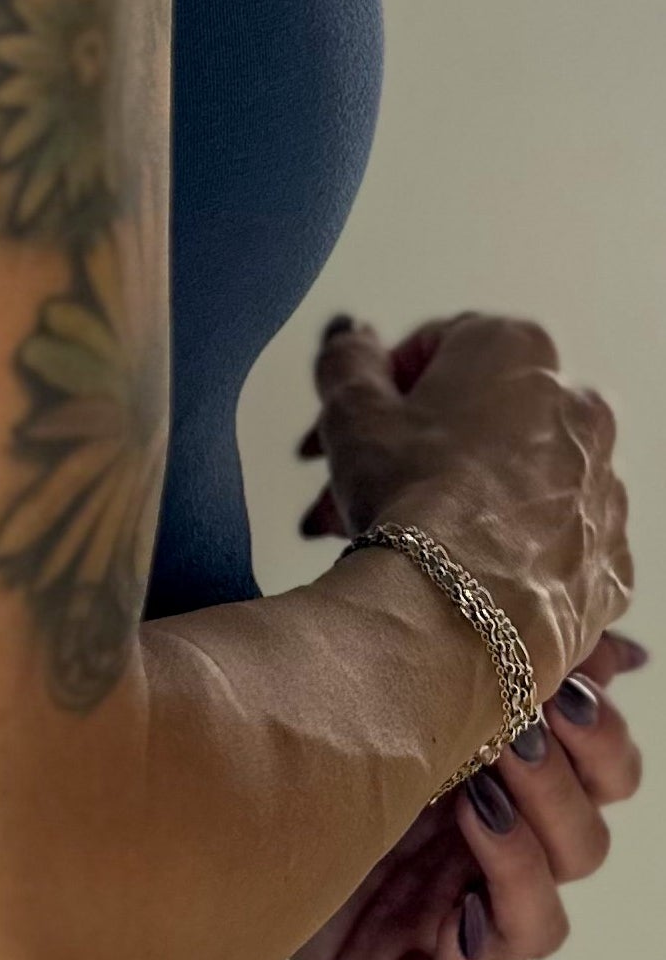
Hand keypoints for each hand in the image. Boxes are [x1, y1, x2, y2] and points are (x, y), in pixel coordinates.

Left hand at [292, 628, 646, 959]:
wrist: (198, 772)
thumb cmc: (303, 714)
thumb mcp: (397, 674)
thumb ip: (492, 657)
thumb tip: (613, 650)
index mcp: (505, 775)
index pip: (606, 779)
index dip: (602, 746)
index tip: (561, 694)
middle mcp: (486, 848)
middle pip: (584, 847)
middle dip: (557, 793)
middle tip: (511, 742)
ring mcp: (444, 913)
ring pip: (540, 926)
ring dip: (522, 869)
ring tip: (474, 809)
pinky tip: (455, 924)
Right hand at [295, 309, 632, 700]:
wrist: (455, 615)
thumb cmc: (411, 501)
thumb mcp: (351, 410)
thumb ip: (348, 359)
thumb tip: (355, 343)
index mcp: (519, 352)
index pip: (442, 344)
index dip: (386, 382)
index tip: (360, 419)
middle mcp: (578, 409)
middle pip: (482, 416)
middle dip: (419, 446)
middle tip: (364, 480)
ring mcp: (605, 488)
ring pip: (519, 479)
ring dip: (465, 495)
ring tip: (403, 537)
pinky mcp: (611, 561)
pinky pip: (554, 541)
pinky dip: (512, 551)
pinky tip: (459, 572)